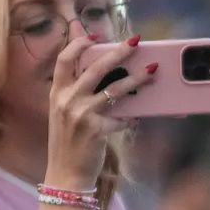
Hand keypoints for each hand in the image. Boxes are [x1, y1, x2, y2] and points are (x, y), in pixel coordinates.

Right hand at [46, 28, 153, 188]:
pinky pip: (122, 117)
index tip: (94, 34)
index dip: (78, 43)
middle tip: (136, 42)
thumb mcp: (64, 113)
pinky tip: (137, 118)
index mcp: (57, 93)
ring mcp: (81, 115)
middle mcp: (66, 100)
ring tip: (153, 71)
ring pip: (115, 89)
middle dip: (119, 52)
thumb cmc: (68, 142)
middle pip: (96, 67)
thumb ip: (76, 92)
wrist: (65, 174)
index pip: (63, 59)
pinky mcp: (96, 130)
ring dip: (137, 79)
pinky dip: (132, 117)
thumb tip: (100, 73)